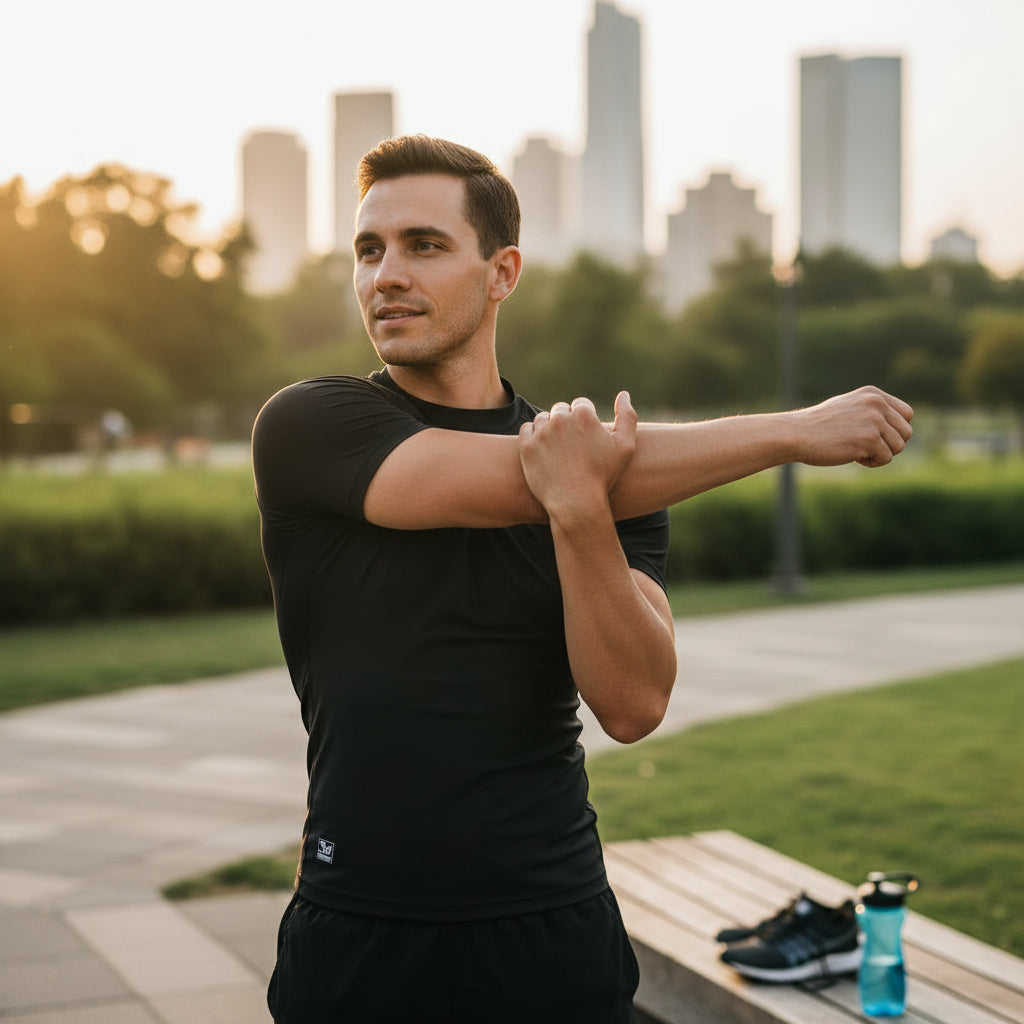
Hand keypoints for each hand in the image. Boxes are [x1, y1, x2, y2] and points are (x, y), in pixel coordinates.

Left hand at [519, 392, 637, 518]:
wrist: (576, 503)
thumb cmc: (603, 476)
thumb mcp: (625, 447)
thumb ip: (627, 416)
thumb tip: (623, 394)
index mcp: (584, 414)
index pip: (581, 404)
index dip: (586, 419)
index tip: (587, 436)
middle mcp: (560, 419)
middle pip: (561, 410)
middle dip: (567, 422)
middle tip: (573, 444)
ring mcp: (541, 432)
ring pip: (543, 418)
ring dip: (549, 427)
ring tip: (559, 448)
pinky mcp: (527, 446)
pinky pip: (527, 429)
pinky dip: (533, 436)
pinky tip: (543, 449)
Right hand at [791, 386, 913, 467]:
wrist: (796, 434)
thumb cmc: (818, 426)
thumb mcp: (848, 408)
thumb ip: (872, 411)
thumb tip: (898, 426)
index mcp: (873, 394)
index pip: (906, 414)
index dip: (894, 430)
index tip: (874, 437)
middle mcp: (877, 403)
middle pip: (906, 432)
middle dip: (889, 444)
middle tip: (866, 448)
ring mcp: (874, 420)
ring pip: (899, 447)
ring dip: (881, 454)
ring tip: (858, 452)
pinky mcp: (869, 439)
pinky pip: (886, 458)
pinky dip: (871, 463)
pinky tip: (853, 457)